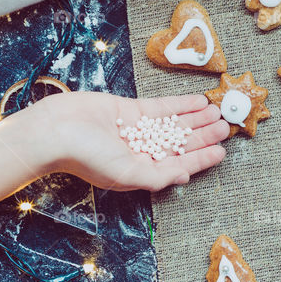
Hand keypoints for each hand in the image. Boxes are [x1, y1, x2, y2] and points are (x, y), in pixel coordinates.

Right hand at [24, 91, 227, 191]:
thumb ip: (156, 177)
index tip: (221, 152)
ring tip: (218, 113)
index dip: (201, 159)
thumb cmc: (85, 158)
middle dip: (203, 136)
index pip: (178, 165)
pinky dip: (180, 105)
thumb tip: (183, 179)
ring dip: (195, 119)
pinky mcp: (129, 110)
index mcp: (139, 170)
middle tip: (226, 127)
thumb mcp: (125, 174)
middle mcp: (140, 151)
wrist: (54, 131)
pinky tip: (198, 102)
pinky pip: (160, 107)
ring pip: (173, 124)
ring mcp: (135, 129)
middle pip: (179, 143)